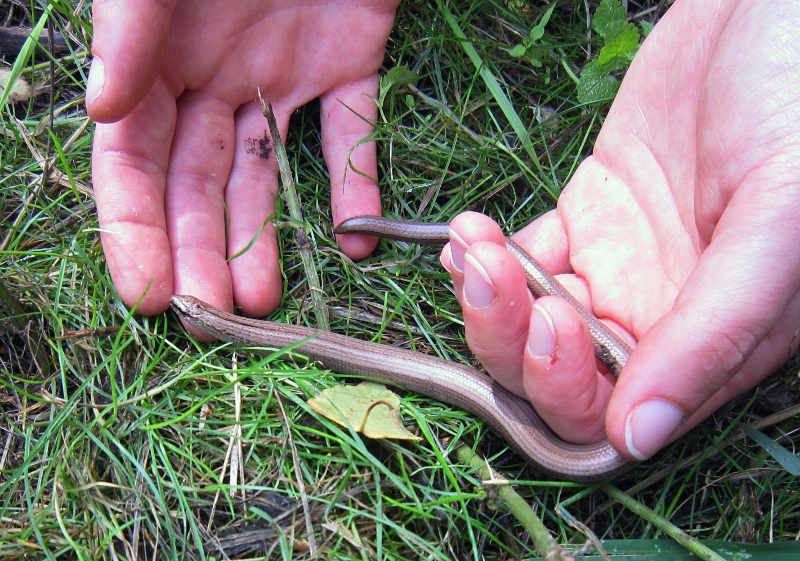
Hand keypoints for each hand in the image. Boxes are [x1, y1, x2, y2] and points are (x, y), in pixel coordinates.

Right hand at [88, 0, 398, 316]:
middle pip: (202, 185)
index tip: (148, 294)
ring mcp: (284, 78)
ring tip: (265, 301)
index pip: (137, 161)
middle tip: (211, 317)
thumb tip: (103, 106)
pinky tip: (356, 242)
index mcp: (160, 60)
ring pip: (268, 175)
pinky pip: (351, 133)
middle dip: (201, 253)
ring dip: (264, 239)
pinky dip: (356, 186)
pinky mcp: (347, 64)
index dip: (136, 229)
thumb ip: (130, 30)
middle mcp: (216, 80)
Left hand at [441, 0, 799, 458]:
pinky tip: (466, 237)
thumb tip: (638, 437)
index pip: (616, 410)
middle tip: (489, 277)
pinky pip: (526, 256)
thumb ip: (713, 334)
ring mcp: (620, 263)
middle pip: (555, 373)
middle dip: (509, 341)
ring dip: (487, 295)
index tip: (548, 324)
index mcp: (713, 339)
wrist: (771, 12)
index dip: (565, 387)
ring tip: (470, 245)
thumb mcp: (778, 222)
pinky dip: (486, 256)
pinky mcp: (591, 213)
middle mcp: (660, 314)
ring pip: (529, 317)